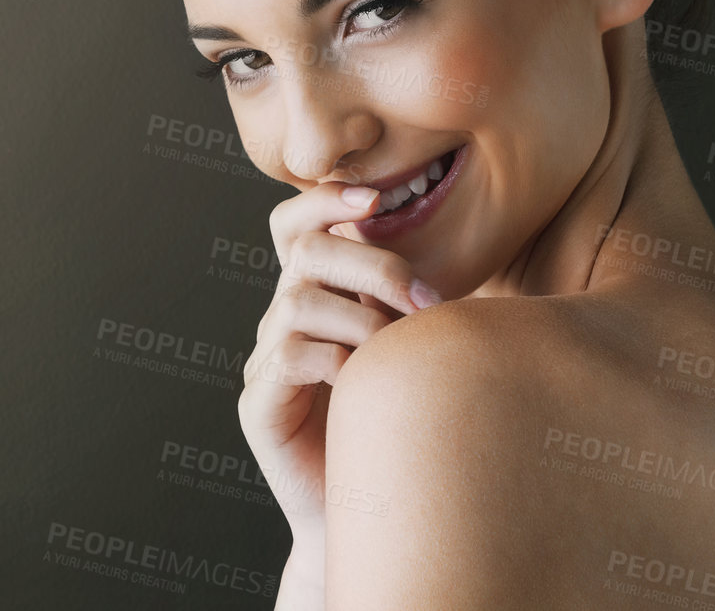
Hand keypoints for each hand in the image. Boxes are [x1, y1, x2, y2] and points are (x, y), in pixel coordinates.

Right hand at [238, 180, 437, 547]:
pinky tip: (367, 382)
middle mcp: (283, 320)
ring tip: (400, 351)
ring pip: (299, 300)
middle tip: (426, 303)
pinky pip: (290, 354)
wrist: (376, 516)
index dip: (325, 200)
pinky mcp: (259, 405)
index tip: (375, 198)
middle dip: (373, 265)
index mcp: (316, 295)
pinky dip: (337, 358)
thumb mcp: (411, 348)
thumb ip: (412, 300)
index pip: (296, 224)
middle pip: (306, 252)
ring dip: (362, 318)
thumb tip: (456, 242)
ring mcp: (265, 360)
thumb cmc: (405, 426)